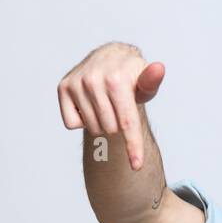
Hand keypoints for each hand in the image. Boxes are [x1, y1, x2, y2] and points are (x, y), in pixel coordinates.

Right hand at [57, 41, 164, 170]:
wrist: (110, 56)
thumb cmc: (131, 75)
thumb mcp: (146, 80)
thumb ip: (152, 82)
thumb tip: (158, 69)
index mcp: (117, 79)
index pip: (126, 122)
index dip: (133, 146)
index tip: (137, 166)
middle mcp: (94, 80)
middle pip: (110, 129)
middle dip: (118, 126)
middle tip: (119, 108)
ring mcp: (77, 83)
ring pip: (92, 128)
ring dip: (102, 124)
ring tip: (106, 105)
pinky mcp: (63, 87)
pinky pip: (73, 123)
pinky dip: (82, 121)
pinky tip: (89, 104)